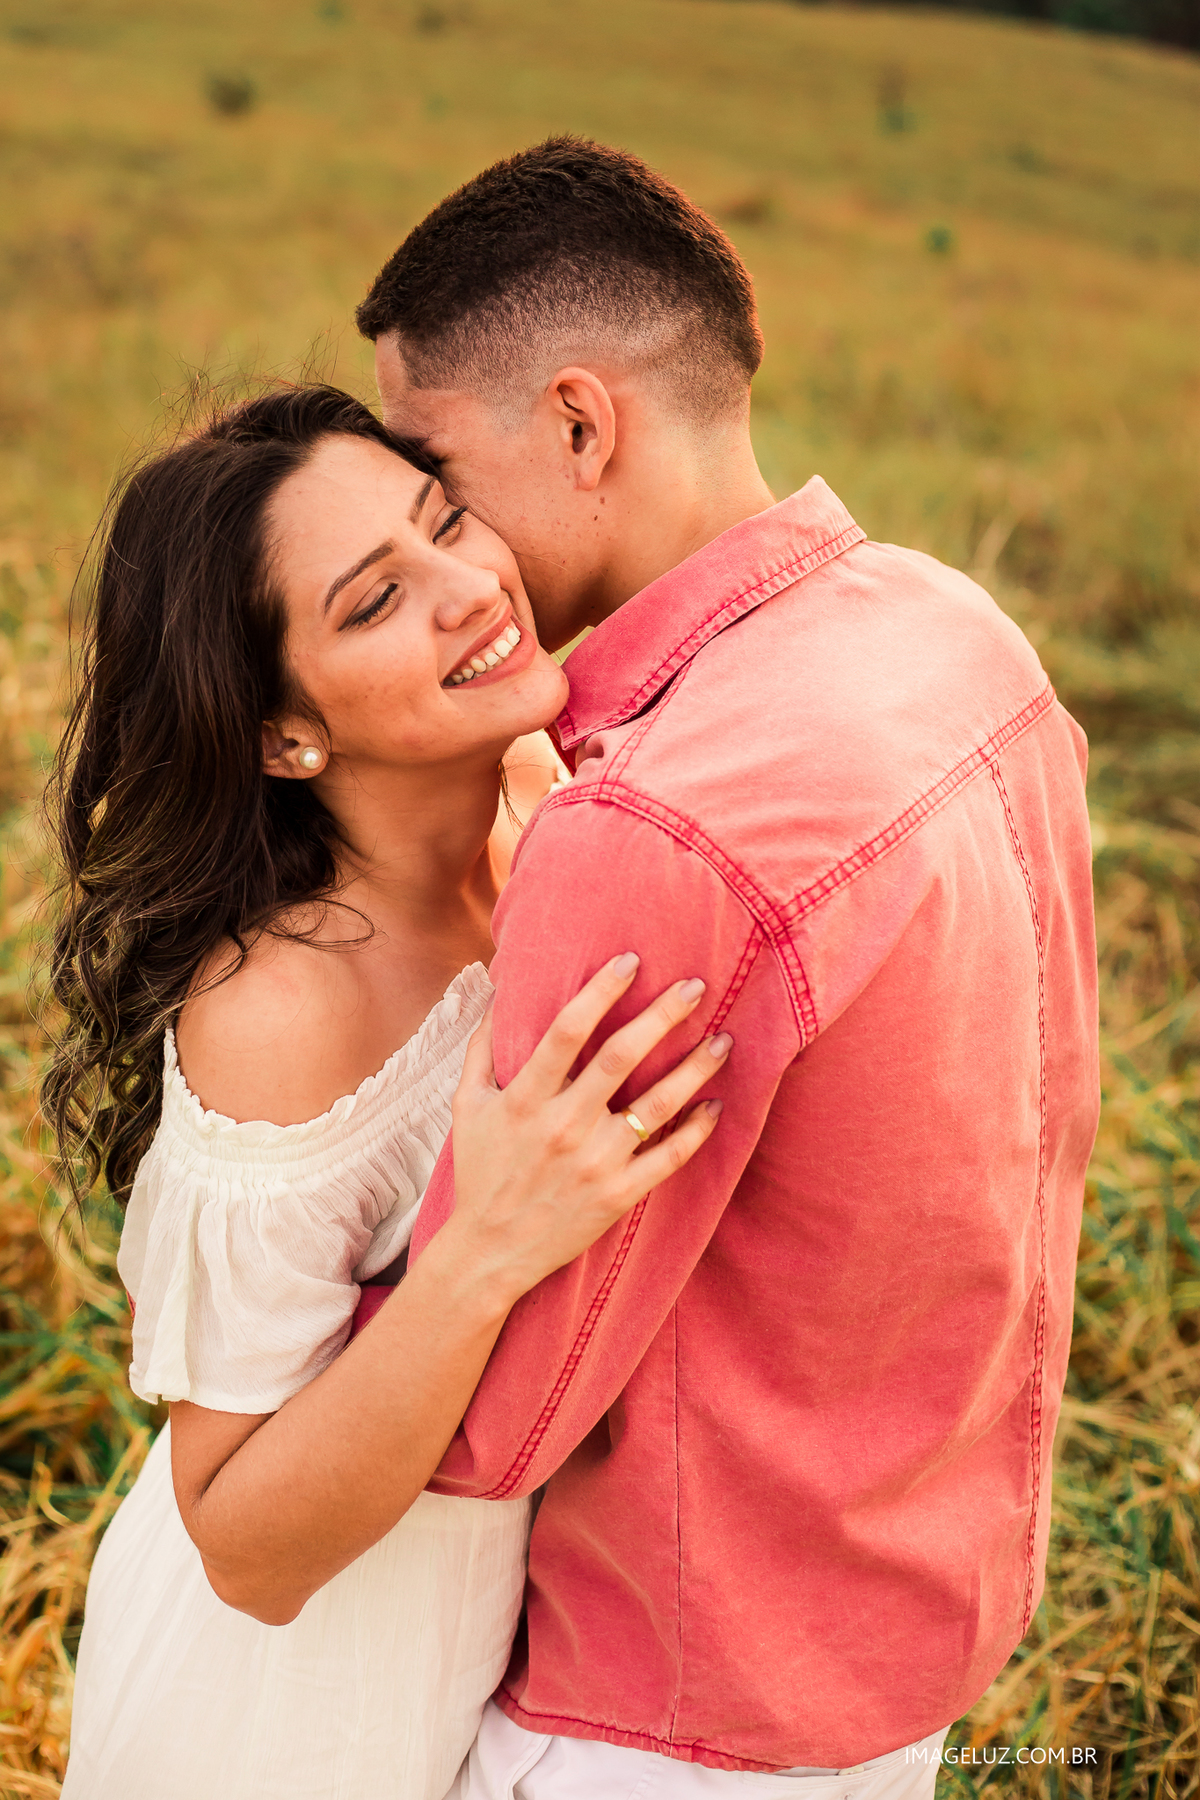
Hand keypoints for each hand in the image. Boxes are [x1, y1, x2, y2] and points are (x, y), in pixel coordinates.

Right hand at [447, 953, 729, 1305]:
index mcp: (526, 1098)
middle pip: (622, 1056)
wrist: (488, 1252)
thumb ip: (482, 1049)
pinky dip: (697, 1129)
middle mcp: (564, 1125)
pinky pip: (669, 1156)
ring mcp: (595, 1161)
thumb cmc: (480, 1171)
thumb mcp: (465, 1107)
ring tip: (724, 1039)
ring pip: (657, 1103)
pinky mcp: (618, 1194)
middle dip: (663, 1015)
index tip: (631, 960)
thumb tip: (497, 992)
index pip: (567, 1030)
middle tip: (696, 985)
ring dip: (696, 1067)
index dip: (601, 990)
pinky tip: (717, 1104)